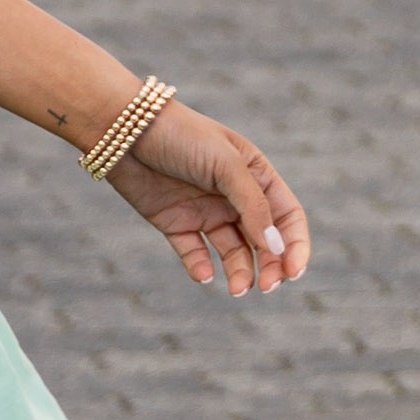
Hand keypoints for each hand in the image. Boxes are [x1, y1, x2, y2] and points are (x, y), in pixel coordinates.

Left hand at [106, 98, 308, 299]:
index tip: (293, 272)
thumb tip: (275, 247)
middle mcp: (235, 197)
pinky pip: (194, 253)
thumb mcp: (226, 165)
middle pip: (264, 241)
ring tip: (236, 289)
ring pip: (232, 253)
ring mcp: (206, 211)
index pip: (288, 217)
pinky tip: (203, 275)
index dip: (295, 245)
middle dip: (270, 266)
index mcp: (257, 176)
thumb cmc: (182, 136)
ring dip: (240, 272)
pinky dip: (200, 267)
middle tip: (267, 287)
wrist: (124, 130)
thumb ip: (253, 205)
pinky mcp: (176, 223)